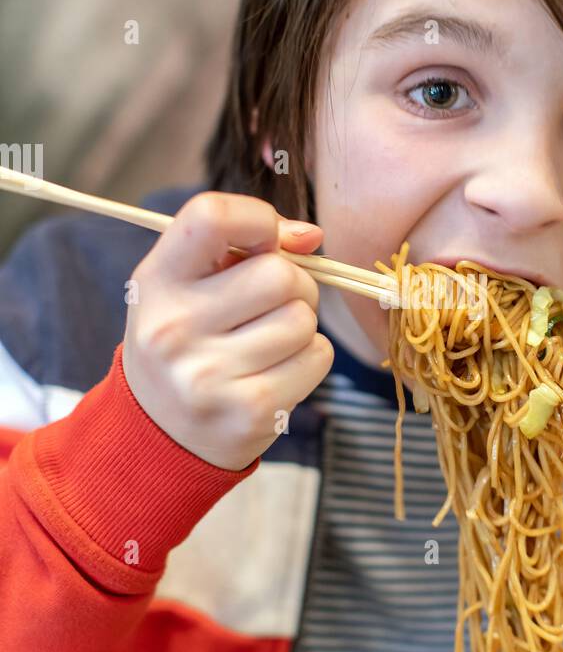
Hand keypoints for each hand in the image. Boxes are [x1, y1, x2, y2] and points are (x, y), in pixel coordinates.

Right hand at [122, 191, 333, 469]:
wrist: (160, 435)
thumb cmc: (186, 342)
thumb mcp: (187, 286)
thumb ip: (243, 246)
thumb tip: (312, 237)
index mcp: (155, 283)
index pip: (211, 216)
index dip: (256, 219)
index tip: (264, 242)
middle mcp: (174, 328)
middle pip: (279, 274)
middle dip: (294, 283)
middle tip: (273, 304)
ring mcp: (210, 375)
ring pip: (304, 318)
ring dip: (301, 325)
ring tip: (269, 341)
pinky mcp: (251, 411)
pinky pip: (318, 356)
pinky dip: (310, 358)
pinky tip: (277, 370)